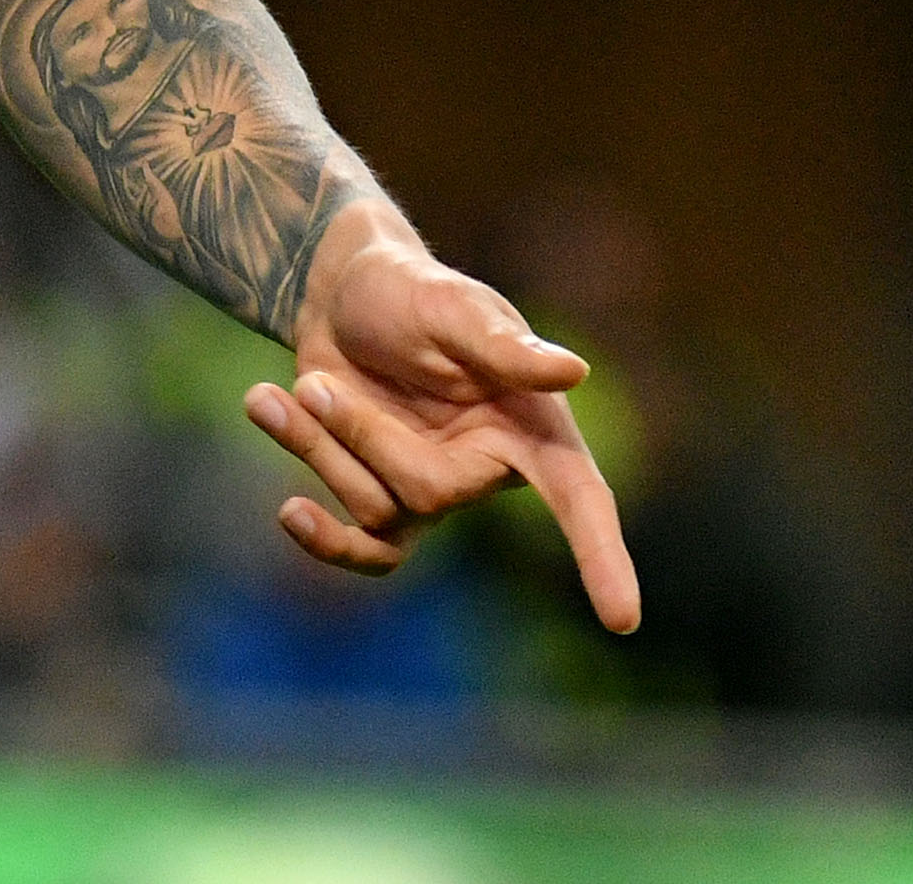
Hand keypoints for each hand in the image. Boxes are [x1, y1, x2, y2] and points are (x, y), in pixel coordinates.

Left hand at [239, 217, 642, 632]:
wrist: (341, 294)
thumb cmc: (411, 292)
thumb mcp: (452, 307)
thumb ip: (504, 347)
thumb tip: (573, 371)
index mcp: (531, 423)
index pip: (580, 497)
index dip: (602, 556)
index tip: (623, 620)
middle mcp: (491, 467)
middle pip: (429, 492)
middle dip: (361, 436)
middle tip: (316, 383)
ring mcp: (433, 489)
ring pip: (376, 509)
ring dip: (320, 447)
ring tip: (297, 389)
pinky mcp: (382, 498)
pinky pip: (366, 550)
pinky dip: (324, 539)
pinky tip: (290, 511)